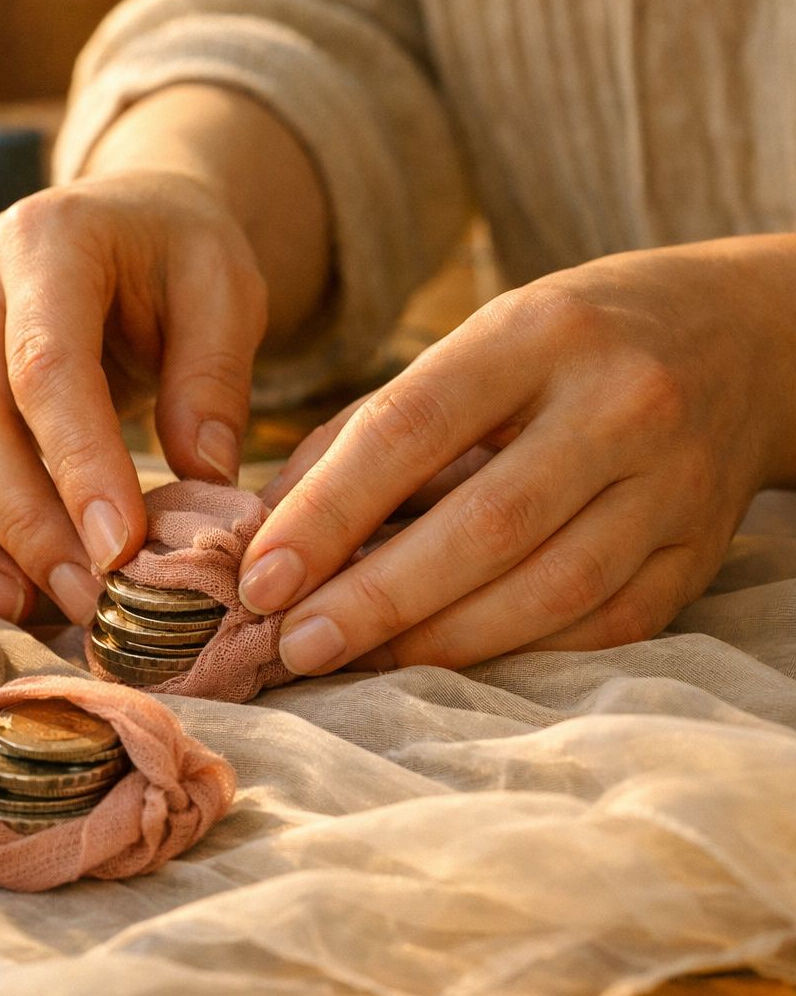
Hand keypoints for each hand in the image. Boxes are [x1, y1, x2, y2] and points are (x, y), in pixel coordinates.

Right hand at [0, 170, 268, 622]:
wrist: (110, 223)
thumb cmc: (169, 261)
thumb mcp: (224, 290)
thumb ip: (214, 380)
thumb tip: (203, 481)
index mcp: (45, 241)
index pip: (44, 365)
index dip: (79, 466)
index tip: (121, 549)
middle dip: (23, 526)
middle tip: (89, 598)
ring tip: (22, 606)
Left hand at [237, 235, 795, 673]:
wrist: (734, 336)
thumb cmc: (562, 345)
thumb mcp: (469, 347)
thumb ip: (365, 431)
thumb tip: (271, 524)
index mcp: (537, 333)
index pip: (413, 428)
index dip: (329, 513)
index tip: (262, 576)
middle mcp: (618, 403)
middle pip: (483, 525)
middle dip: (374, 597)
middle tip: (292, 644)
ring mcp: (672, 483)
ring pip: (546, 589)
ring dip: (435, 641)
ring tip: (350, 661)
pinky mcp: (700, 550)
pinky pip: (599, 624)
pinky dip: (510, 652)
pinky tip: (439, 662)